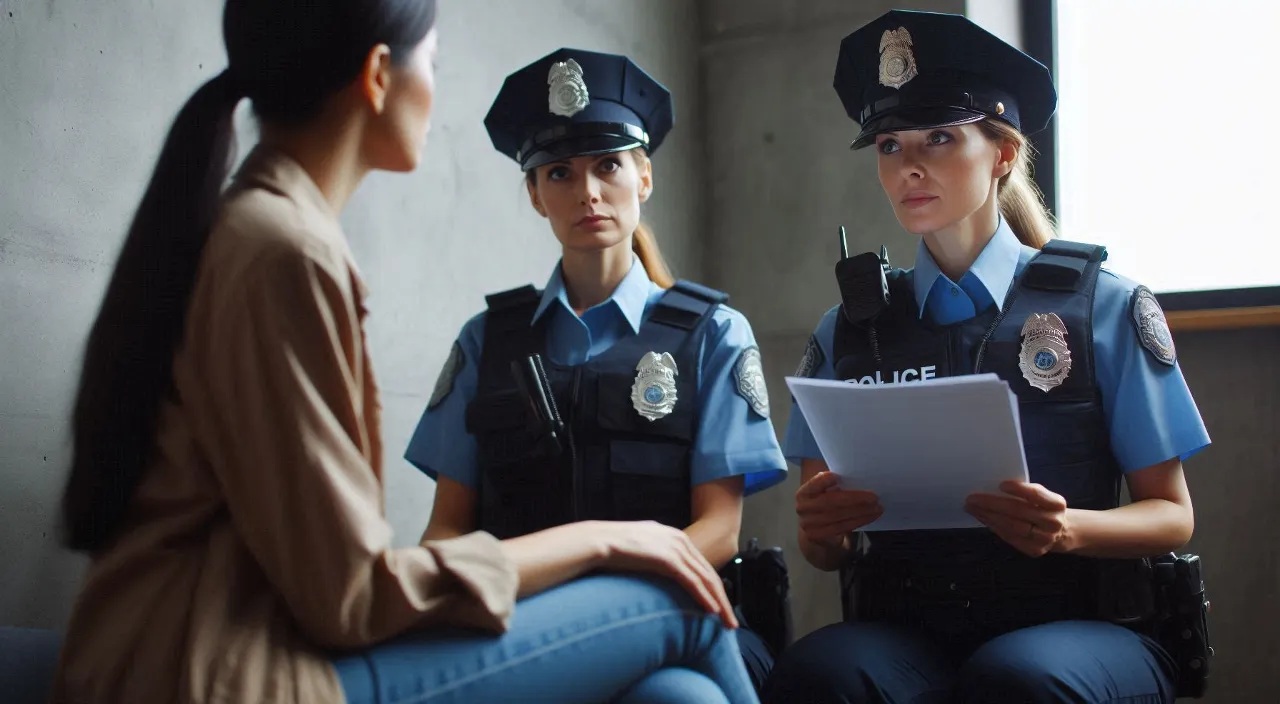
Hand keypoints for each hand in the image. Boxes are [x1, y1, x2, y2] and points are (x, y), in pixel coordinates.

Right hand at [594, 521, 738, 628]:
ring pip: (706, 579)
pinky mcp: (668, 559)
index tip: (720, 607)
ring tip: (727, 622)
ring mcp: (675, 548)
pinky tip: (712, 611)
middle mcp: (679, 539)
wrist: (598, 541)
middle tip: (731, 621)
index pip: (701, 566)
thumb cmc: (613, 549)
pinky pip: (692, 582)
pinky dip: (705, 598)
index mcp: (674, 536)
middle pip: (709, 573)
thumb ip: (655, 557)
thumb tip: (658, 571)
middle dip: (723, 599)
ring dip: (720, 604)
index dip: (713, 588)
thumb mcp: (642, 549)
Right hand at [796, 471, 882, 548]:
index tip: (837, 476)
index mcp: (803, 493)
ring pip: (839, 517)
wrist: (815, 529)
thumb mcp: (823, 492)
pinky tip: (870, 516)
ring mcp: (809, 525)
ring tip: (877, 507)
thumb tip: (856, 476)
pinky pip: (843, 527)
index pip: (813, 485)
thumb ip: (832, 485)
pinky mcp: (819, 536)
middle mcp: (803, 509)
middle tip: (874, 497)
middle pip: (830, 502)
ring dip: (861, 512)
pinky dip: (859, 521)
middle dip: (854, 499)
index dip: (823, 481)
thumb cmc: (824, 504)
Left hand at [965, 480, 1071, 556]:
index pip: (1036, 494)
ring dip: (988, 516)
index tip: (1001, 484)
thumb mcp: (1042, 497)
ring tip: (972, 508)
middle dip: (992, 504)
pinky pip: (1010, 537)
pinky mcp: (1035, 550)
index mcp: (1056, 503)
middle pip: (1019, 511)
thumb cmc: (1043, 508)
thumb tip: (992, 487)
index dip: (1019, 489)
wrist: (1062, 533)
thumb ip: (1025, 492)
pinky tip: (983, 518)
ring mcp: (1044, 539)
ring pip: (1012, 526)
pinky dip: (994, 527)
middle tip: (972, 498)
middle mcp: (1053, 522)